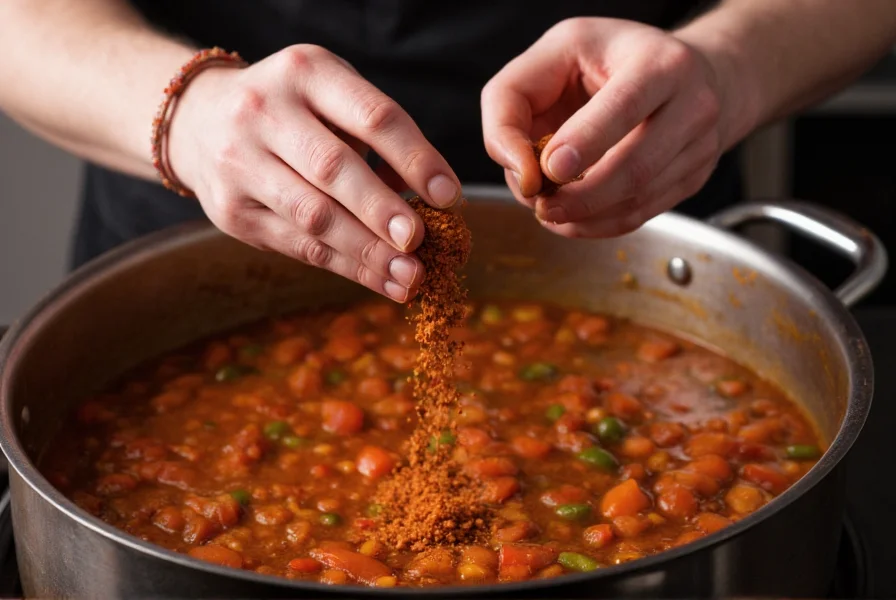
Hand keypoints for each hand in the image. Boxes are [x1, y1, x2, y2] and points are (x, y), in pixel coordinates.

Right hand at [167, 45, 461, 301]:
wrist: (200, 121)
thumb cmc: (293, 111)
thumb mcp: (332, 97)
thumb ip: (377, 139)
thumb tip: (434, 200)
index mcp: (306, 73)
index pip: (371, 116)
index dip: (415, 158)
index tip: (448, 195)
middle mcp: (265, 112)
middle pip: (333, 169)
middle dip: (382, 210)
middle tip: (421, 241)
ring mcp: (241, 163)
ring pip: (313, 217)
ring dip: (367, 252)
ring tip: (410, 276)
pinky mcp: (232, 211)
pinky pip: (298, 246)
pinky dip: (346, 267)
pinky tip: (382, 281)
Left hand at [482, 18, 728, 237]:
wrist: (685, 74)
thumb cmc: (611, 59)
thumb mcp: (552, 52)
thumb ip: (511, 101)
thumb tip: (519, 171)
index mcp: (659, 62)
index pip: (624, 108)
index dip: (586, 142)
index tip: (550, 168)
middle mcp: (692, 104)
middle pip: (636, 167)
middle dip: (580, 196)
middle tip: (541, 206)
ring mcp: (700, 146)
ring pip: (638, 199)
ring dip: (584, 215)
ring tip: (549, 210)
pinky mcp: (693, 179)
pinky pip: (641, 215)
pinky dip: (598, 225)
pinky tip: (571, 218)